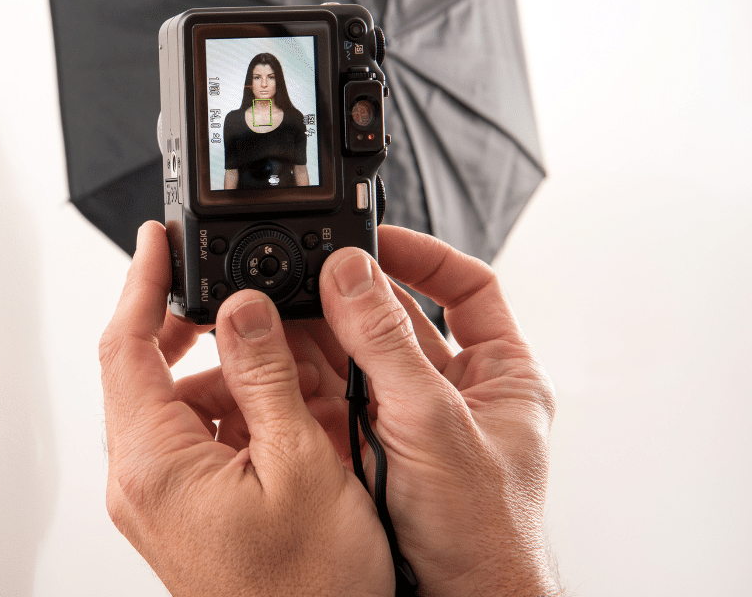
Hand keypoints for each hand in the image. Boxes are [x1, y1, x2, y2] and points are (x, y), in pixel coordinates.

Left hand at [100, 222, 392, 596]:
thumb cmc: (310, 590)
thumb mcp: (301, 466)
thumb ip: (265, 376)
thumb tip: (241, 306)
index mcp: (153, 463)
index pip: (123, 346)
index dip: (140, 281)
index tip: (157, 238)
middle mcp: (139, 480)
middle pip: (141, 369)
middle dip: (186, 323)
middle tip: (230, 289)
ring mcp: (155, 497)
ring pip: (172, 402)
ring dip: (219, 370)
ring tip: (279, 359)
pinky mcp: (178, 509)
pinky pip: (189, 437)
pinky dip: (227, 410)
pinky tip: (277, 409)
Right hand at [310, 225, 558, 596]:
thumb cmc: (485, 534)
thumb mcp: (436, 423)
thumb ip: (388, 345)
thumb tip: (350, 272)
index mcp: (501, 375)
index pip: (467, 288)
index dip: (424, 255)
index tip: (374, 238)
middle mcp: (453, 390)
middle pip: (397, 318)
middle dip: (350, 296)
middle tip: (304, 272)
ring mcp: (407, 419)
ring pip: (354, 356)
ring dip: (317, 335)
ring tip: (276, 310)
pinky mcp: (366, 446)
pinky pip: (327, 397)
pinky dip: (298, 378)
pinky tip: (270, 360)